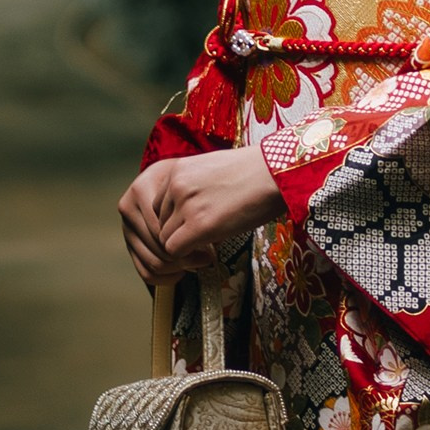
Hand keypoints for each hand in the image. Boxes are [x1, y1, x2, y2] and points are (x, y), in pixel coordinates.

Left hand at [119, 148, 286, 284]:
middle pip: (157, 226)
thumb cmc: (254, 174)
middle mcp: (174, 185)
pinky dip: (187, 260)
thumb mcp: (211, 172)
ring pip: (164, 241)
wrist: (277, 173)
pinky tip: (207, 258)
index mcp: (174, 169)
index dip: (167, 225)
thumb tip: (186, 217)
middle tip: (195, 250)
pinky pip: (175, 252)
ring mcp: (185, 205)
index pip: (152, 207)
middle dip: (174, 240)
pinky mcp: (199, 225)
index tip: (186, 234)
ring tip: (204, 253)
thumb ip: (190, 190)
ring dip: (182, 252)